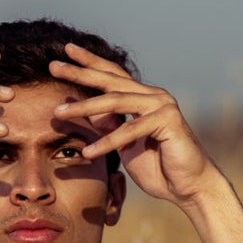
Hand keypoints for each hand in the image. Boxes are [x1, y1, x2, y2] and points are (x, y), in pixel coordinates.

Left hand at [49, 43, 217, 206]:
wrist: (189, 187)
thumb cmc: (160, 169)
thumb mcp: (126, 146)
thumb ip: (111, 127)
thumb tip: (90, 113)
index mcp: (143, 98)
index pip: (112, 76)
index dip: (89, 64)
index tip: (64, 54)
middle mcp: (153, 96)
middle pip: (110, 80)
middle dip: (80, 73)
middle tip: (53, 65)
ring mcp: (162, 105)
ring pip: (116, 102)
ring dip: (84, 107)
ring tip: (58, 114)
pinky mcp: (168, 120)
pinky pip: (130, 130)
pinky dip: (108, 142)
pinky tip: (88, 153)